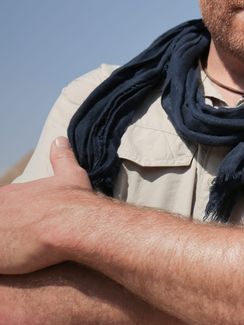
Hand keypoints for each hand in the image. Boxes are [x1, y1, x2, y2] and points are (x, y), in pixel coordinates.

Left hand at [0, 137, 93, 273]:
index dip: (13, 221)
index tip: (26, 229)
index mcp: (9, 195)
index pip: (3, 209)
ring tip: (23, 252)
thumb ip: (62, 157)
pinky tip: (19, 264)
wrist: (75, 225)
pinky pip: (0, 265)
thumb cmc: (75, 202)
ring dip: (8, 245)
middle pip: (0, 223)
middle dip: (9, 232)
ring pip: (1, 239)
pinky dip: (7, 261)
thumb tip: (60, 139)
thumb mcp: (70, 175)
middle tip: (24, 242)